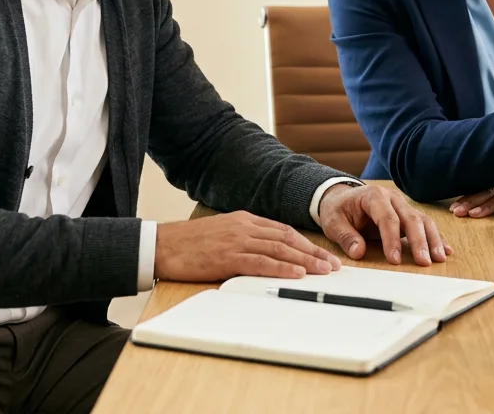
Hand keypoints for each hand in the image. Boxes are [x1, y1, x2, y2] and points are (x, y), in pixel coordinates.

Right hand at [153, 211, 341, 281]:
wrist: (161, 245)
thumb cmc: (188, 243)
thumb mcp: (222, 233)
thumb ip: (244, 238)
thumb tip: (266, 253)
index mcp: (244, 219)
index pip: (283, 230)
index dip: (306, 244)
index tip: (322, 255)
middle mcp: (244, 226)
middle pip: (287, 239)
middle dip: (313, 253)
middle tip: (332, 266)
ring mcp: (236, 240)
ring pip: (279, 250)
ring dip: (304, 261)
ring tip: (323, 272)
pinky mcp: (227, 256)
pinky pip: (260, 262)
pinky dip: (281, 268)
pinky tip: (296, 274)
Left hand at [317, 184, 452, 265]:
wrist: (341, 199)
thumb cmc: (338, 210)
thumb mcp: (333, 222)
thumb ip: (346, 236)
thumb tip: (359, 252)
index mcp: (374, 196)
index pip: (387, 218)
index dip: (392, 240)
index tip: (394, 260)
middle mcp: (392, 198)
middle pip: (411, 218)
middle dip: (419, 241)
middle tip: (424, 261)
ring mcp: (402, 206)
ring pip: (422, 220)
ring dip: (432, 239)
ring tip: (439, 258)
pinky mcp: (407, 215)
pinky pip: (425, 224)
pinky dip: (435, 237)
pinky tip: (445, 250)